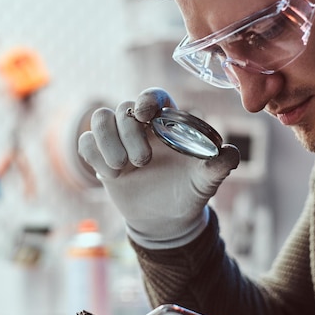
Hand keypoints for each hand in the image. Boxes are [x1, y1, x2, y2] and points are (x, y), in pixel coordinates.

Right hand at [78, 87, 239, 248]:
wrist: (166, 218)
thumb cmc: (190, 191)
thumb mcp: (207, 180)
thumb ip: (218, 165)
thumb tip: (229, 153)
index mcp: (167, 122)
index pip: (153, 96)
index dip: (147, 99)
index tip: (145, 114)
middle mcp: (141, 126)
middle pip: (123, 107)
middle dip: (129, 133)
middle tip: (142, 162)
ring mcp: (118, 140)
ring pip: (100, 118)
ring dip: (107, 140)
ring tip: (121, 167)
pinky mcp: (100, 156)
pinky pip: (85, 142)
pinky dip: (95, 155)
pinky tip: (112, 175)